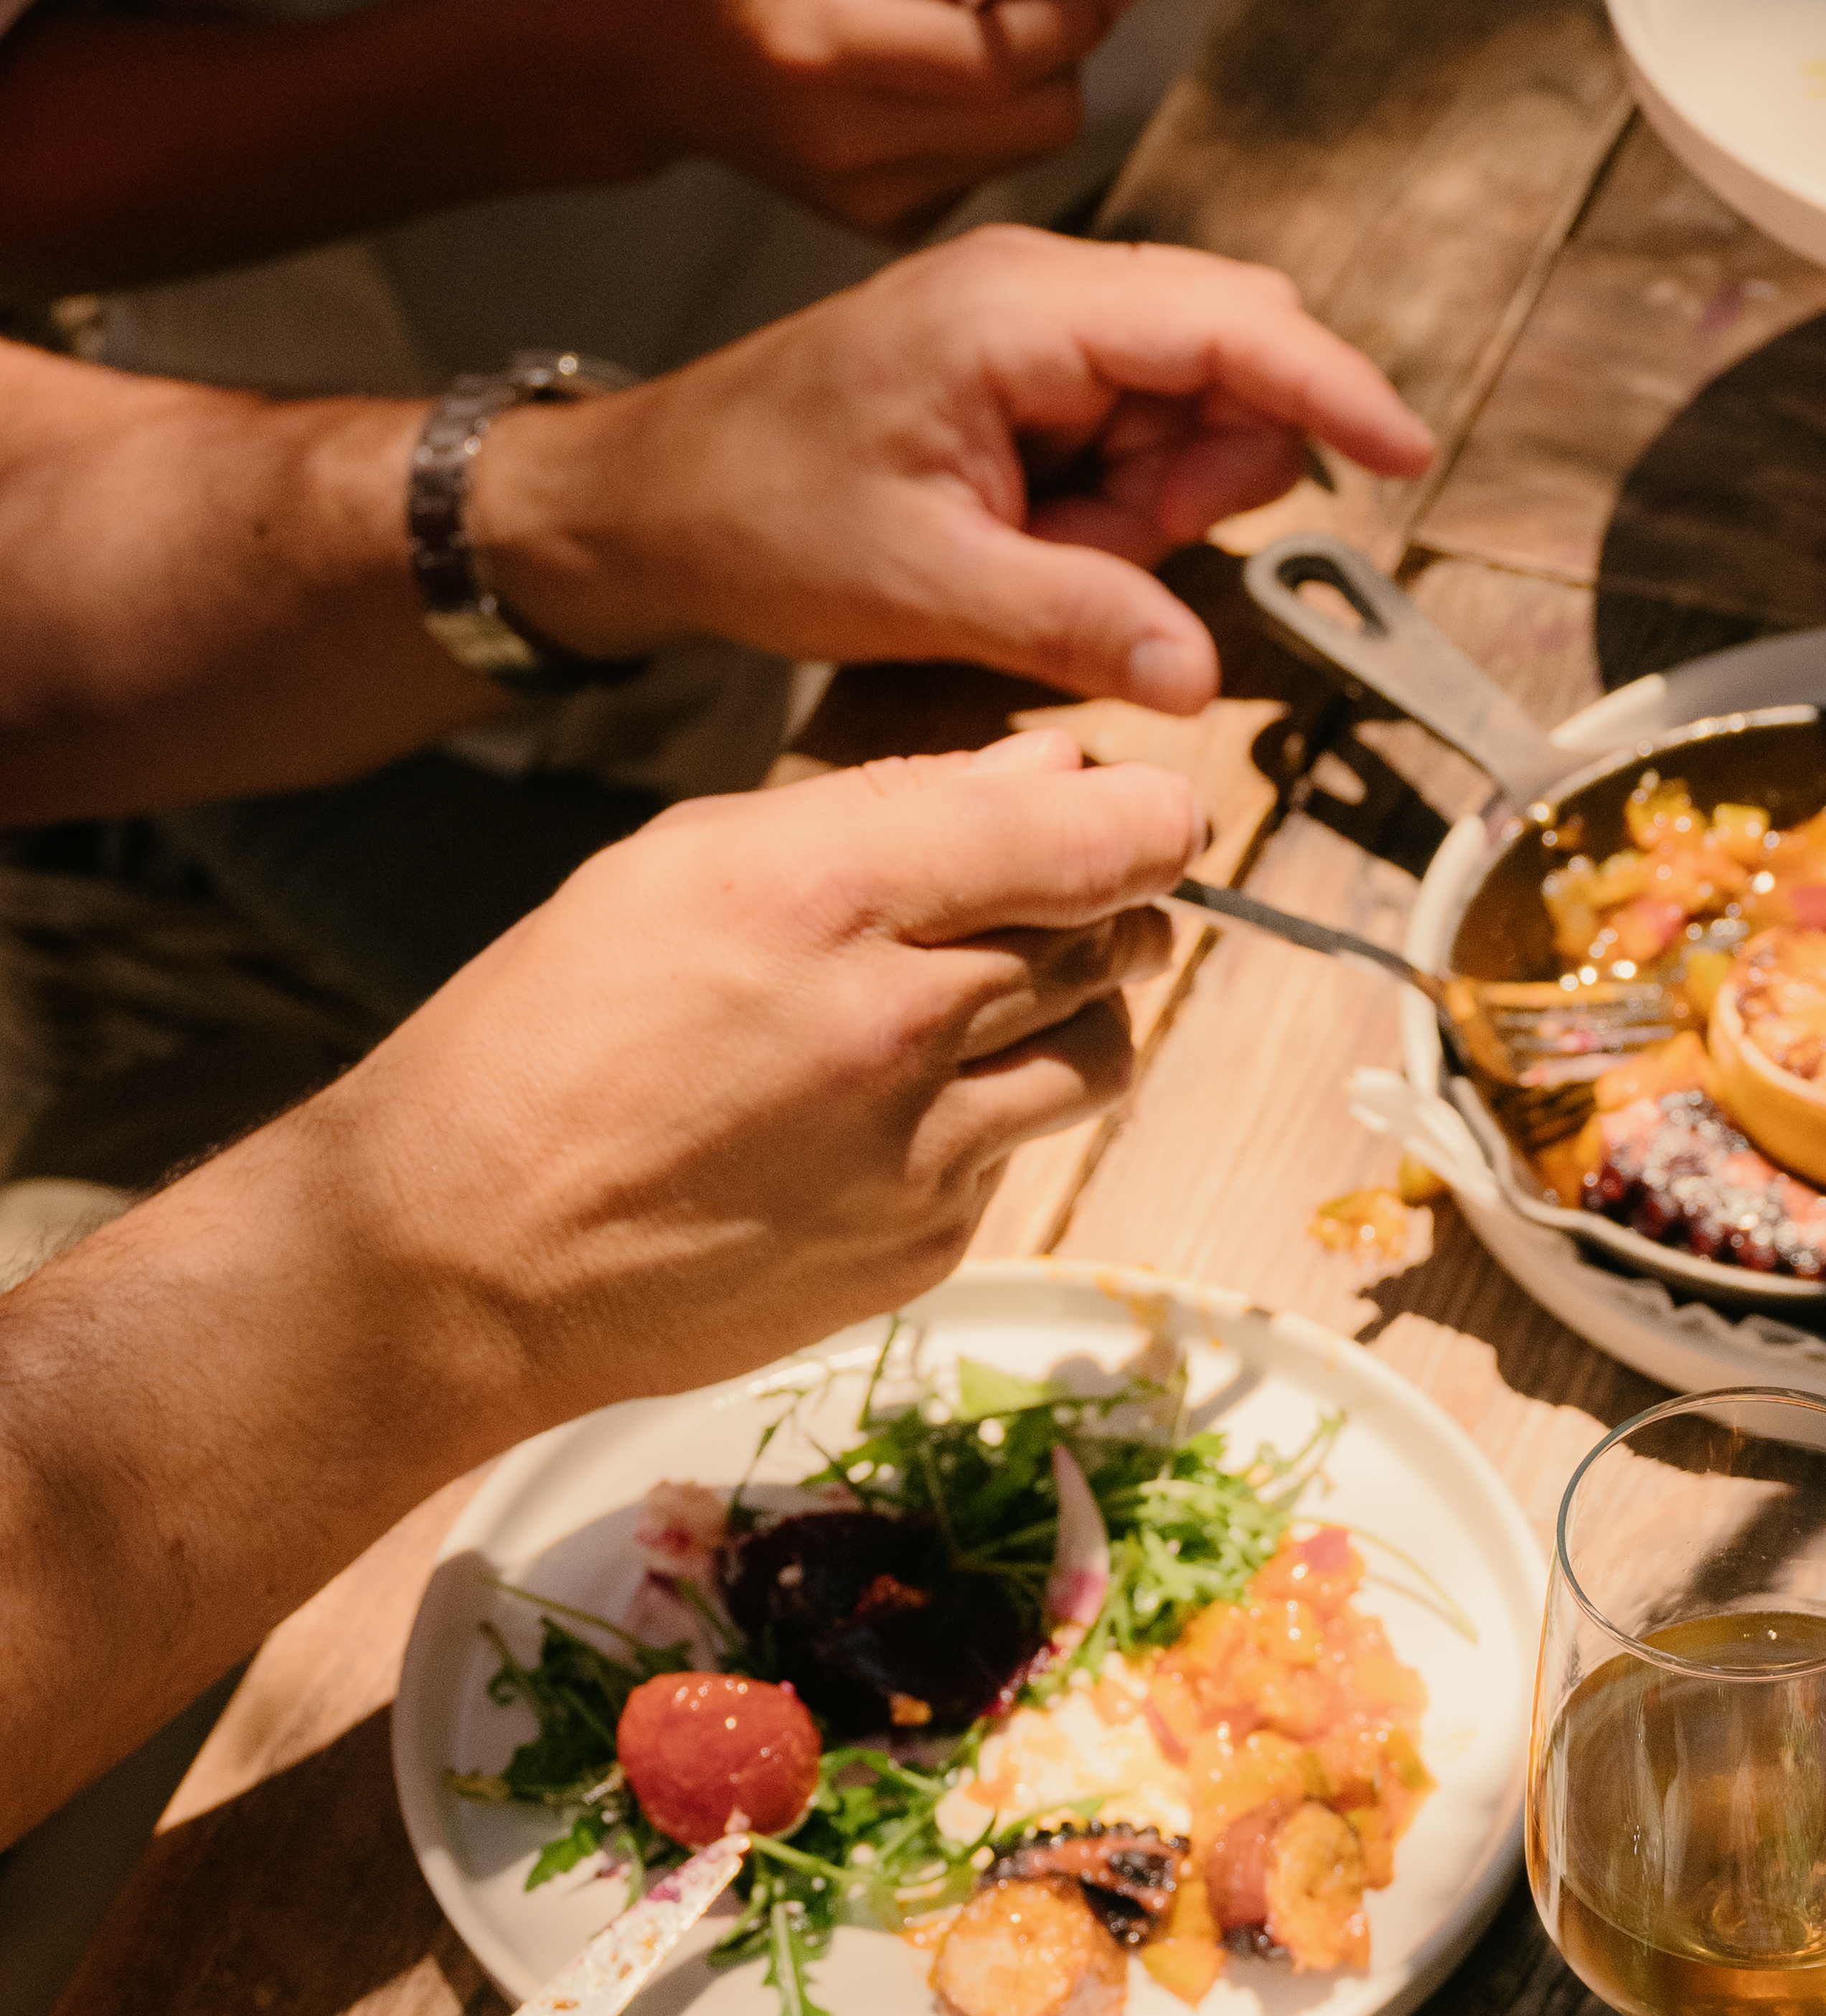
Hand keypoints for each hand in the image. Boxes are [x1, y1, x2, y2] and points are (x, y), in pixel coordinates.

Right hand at [289, 735, 1192, 1434]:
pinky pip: (1017, 1153)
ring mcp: (922, 1147)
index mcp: (824, 893)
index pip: (1076, 842)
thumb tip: (1046, 770)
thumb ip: (887, 812)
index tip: (1161, 814)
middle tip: (1087, 894)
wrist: (474, 1245)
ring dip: (1085, 1012)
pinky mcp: (927, 1241)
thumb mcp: (689, 865)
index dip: (1148, 822)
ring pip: (1096, 1057)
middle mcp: (893, 1020)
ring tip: (1012, 992)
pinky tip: (899, 1104)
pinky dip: (994, 1113)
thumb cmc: (555, 1035)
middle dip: (1116, 906)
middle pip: (1102, 941)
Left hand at [473, 233, 1435, 709]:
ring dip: (1156, 511)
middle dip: (1212, 477)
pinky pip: (1133, 443)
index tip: (1406, 454)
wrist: (657, 501)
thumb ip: (1082, 622)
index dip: (1331, 391)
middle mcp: (1039, 294)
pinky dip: (1119, 512)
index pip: (1227, 325)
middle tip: (1121, 563)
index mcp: (1020, 310)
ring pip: (1188, 411)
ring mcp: (1036, 333)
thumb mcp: (930, 588)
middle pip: (1227, 358)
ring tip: (1046, 563)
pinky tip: (1041, 549)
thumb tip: (1196, 680)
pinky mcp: (1029, 380)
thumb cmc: (761, 515)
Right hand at [486, 0, 1134, 236]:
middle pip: (1031, 122)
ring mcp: (867, 198)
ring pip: (1019, 152)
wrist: (637, 46)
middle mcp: (849, 141)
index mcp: (824, 49)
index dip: (1073, 17)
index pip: (996, 59)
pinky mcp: (881, 225)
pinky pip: (984, 175)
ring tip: (973, 27)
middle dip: (1063, 54)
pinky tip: (935, 82)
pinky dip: (989, 125)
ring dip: (1028, 87)